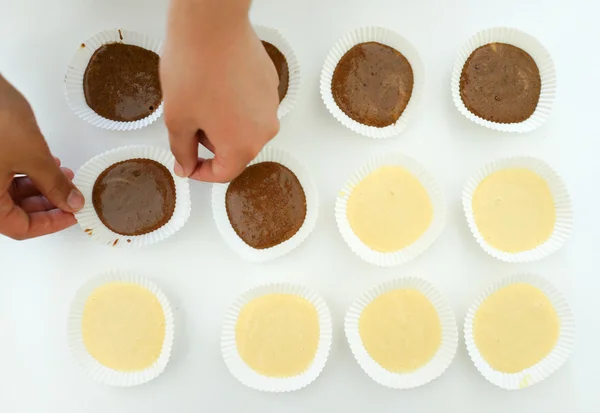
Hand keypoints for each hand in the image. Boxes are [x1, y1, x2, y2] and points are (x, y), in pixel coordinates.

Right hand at [0, 75, 83, 239]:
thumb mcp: (32, 156)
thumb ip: (54, 185)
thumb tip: (72, 204)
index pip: (18, 228)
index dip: (50, 224)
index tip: (74, 215)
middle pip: (14, 212)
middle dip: (47, 204)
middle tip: (73, 195)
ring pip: (10, 193)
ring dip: (40, 187)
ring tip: (65, 174)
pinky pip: (4, 174)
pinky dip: (26, 173)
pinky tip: (47, 163)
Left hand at [161, 0, 279, 182]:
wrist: (212, 25)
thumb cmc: (194, 70)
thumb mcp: (177, 119)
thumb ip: (182, 150)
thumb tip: (186, 166)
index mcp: (241, 146)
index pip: (223, 173)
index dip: (201, 172)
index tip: (187, 164)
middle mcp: (264, 130)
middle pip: (236, 150)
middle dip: (211, 143)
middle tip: (188, 122)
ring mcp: (270, 105)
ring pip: (245, 126)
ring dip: (223, 121)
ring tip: (201, 97)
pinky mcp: (270, 84)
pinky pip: (251, 104)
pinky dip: (234, 102)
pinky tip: (216, 83)